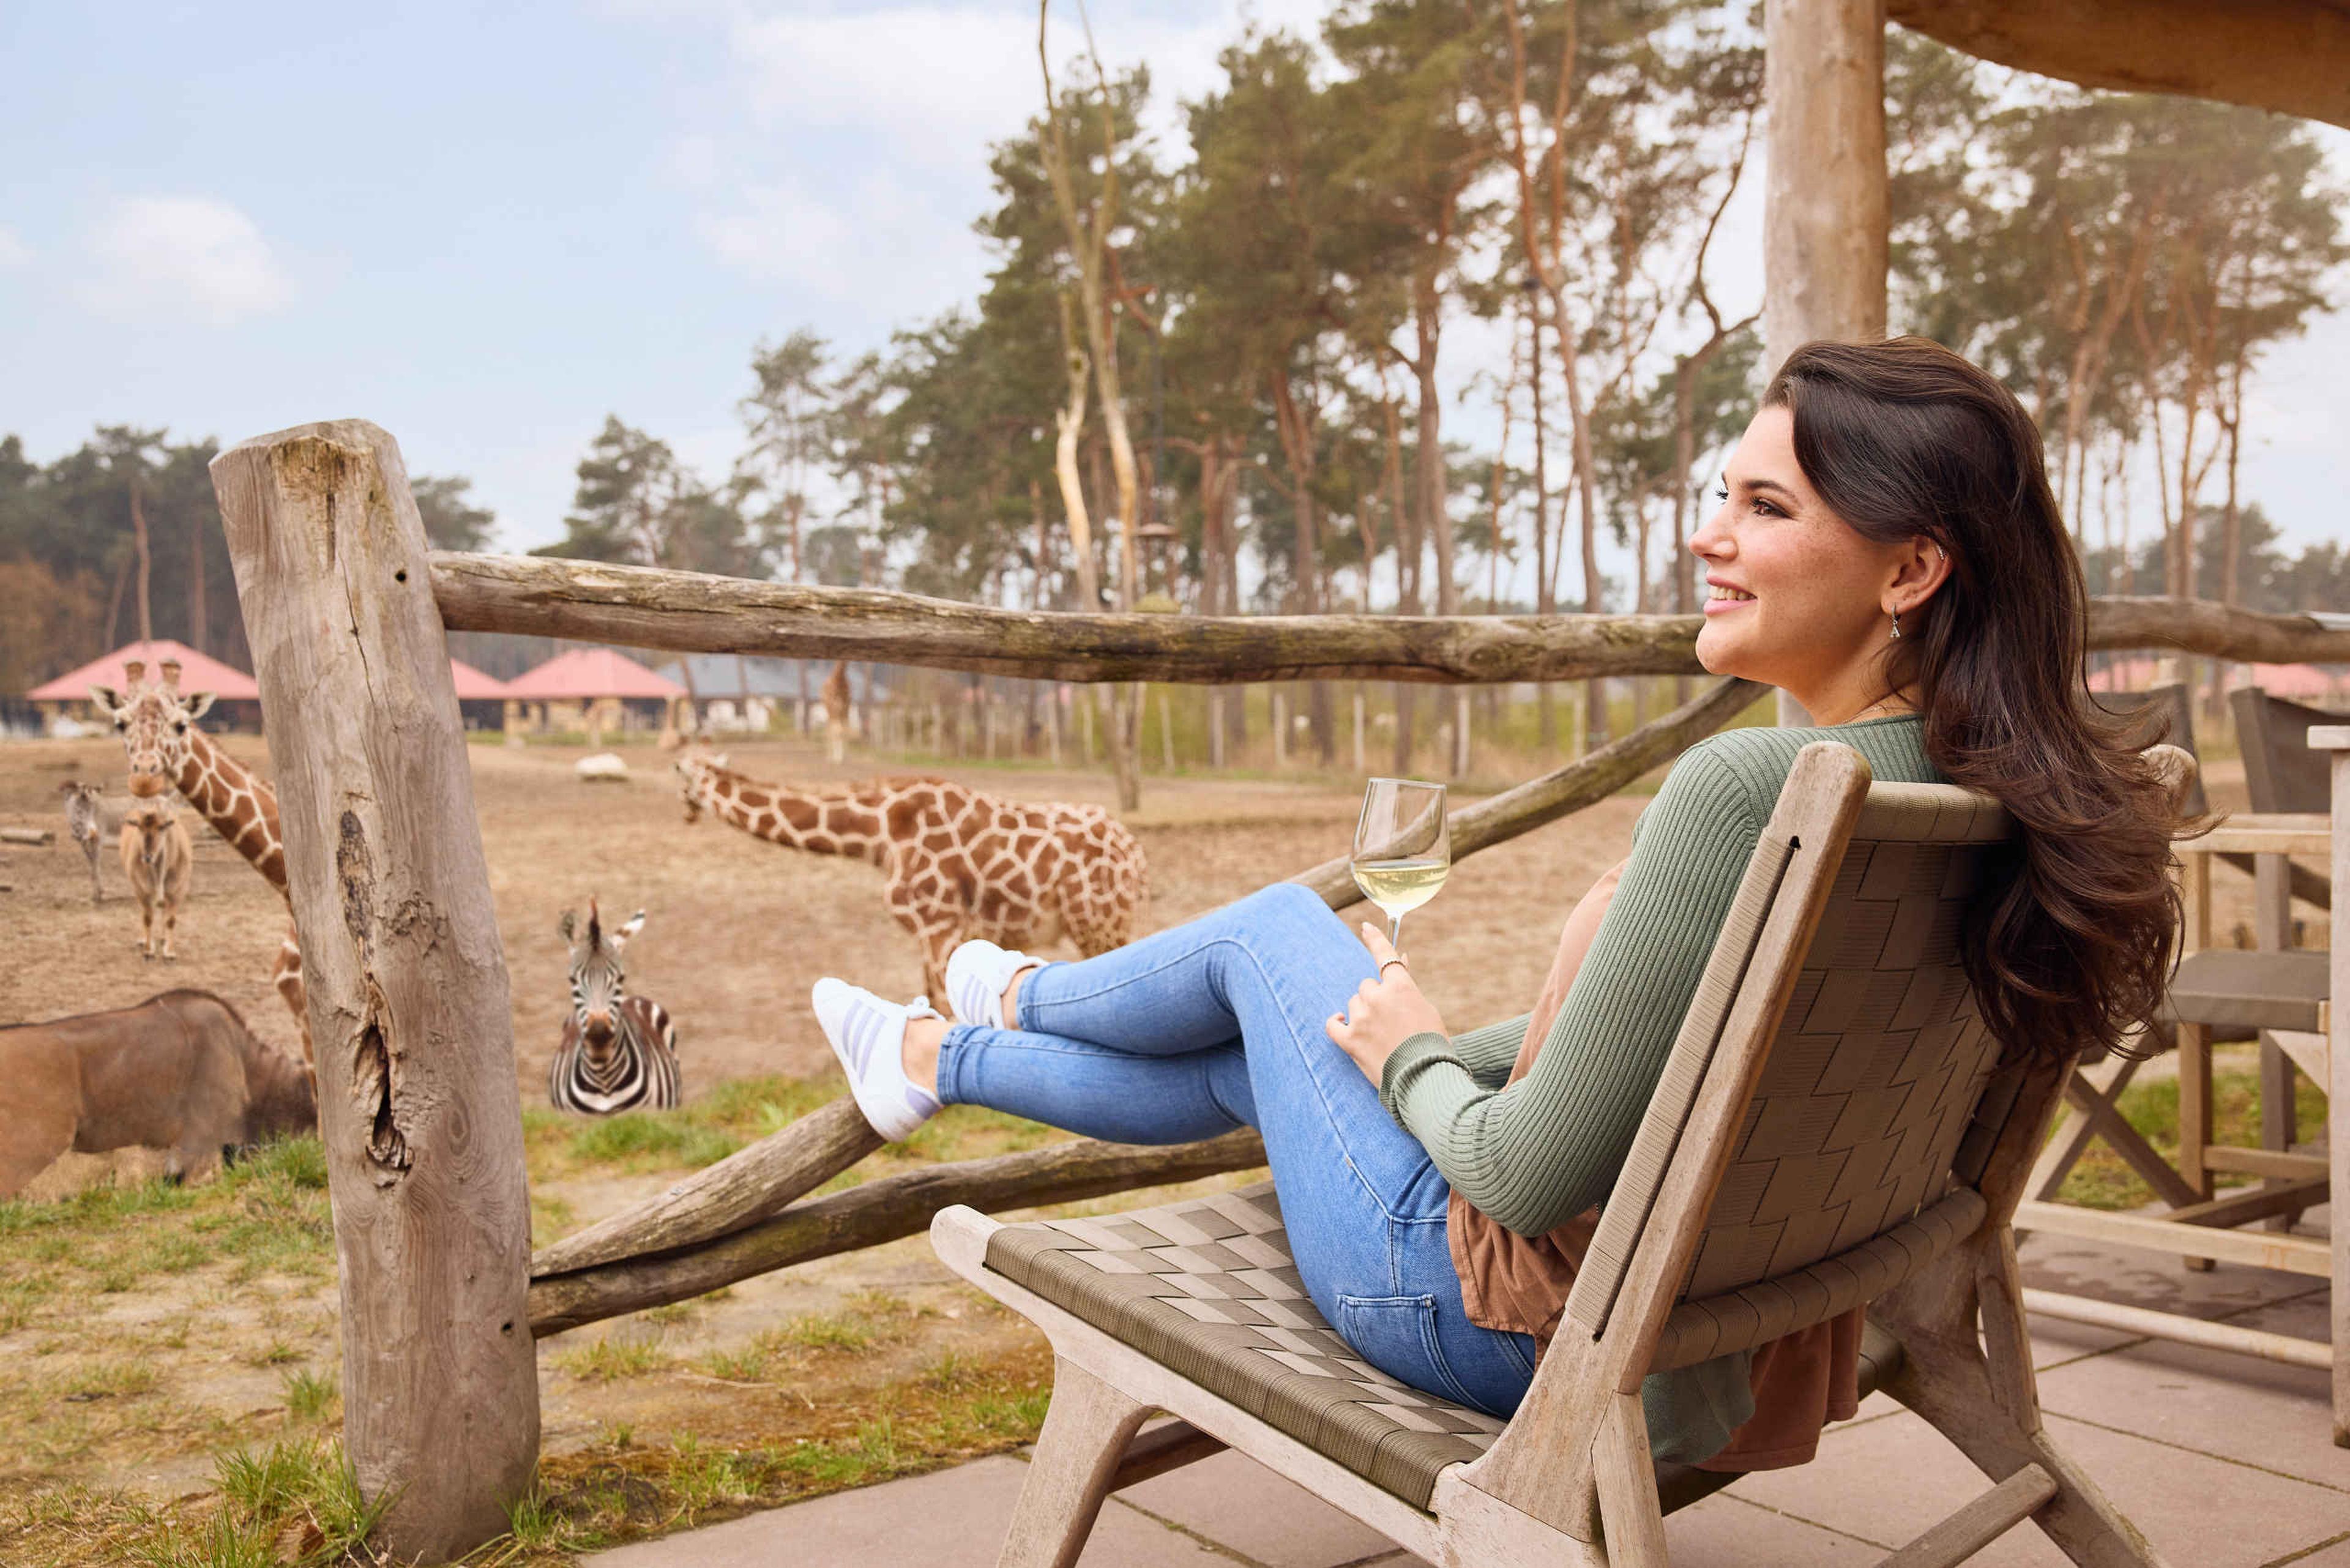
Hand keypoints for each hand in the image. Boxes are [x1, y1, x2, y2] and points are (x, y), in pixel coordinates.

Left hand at [1327, 923, 1447, 1085]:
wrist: (1425, 1079)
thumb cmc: (1432, 1044)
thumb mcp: (1427, 1009)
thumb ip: (1408, 986)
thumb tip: (1402, 959)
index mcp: (1401, 987)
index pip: (1385, 955)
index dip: (1375, 939)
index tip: (1365, 927)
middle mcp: (1378, 997)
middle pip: (1367, 986)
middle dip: (1376, 999)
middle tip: (1390, 1020)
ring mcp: (1361, 1018)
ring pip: (1353, 1003)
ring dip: (1362, 1013)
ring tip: (1379, 1035)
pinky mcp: (1350, 1040)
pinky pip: (1333, 1024)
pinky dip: (1337, 1022)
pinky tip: (1340, 1022)